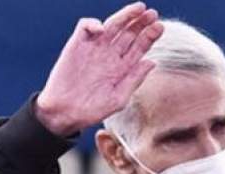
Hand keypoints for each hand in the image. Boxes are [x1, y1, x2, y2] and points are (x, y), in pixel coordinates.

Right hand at [35, 2, 163, 135]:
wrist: (65, 113)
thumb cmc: (92, 109)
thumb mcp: (118, 98)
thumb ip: (134, 79)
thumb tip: (152, 62)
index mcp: (123, 67)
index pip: (140, 46)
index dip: (150, 35)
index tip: (160, 27)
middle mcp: (110, 54)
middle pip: (129, 32)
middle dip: (141, 22)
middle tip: (152, 14)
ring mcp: (94, 48)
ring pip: (112, 25)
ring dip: (125, 15)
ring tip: (138, 8)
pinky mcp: (77, 45)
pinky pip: (85, 27)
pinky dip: (93, 23)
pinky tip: (102, 29)